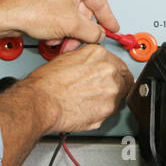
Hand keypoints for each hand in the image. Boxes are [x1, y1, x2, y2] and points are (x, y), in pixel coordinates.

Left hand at [0, 0, 119, 51]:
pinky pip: (59, 14)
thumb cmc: (31, 10)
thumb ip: (93, 31)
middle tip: (77, 42)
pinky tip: (51, 37)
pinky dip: (58, 27)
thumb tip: (99, 34)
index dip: (108, 18)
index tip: (113, 28)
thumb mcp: (72, 25)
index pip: (100, 0)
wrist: (6, 16)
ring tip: (59, 40)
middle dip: (80, 30)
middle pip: (84, 10)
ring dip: (68, 32)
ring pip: (71, 15)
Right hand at [17, 44, 134, 133]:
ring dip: (109, 99)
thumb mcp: (66, 58)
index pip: (118, 63)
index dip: (114, 72)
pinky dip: (102, 112)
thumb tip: (90, 65)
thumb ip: (86, 60)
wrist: (41, 102)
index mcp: (99, 54)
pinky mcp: (109, 109)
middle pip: (124, 78)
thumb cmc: (46, 83)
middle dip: (114, 85)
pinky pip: (111, 111)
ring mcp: (111, 90)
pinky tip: (88, 109)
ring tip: (90, 101)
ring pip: (119, 95)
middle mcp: (109, 70)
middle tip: (101, 91)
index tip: (111, 77)